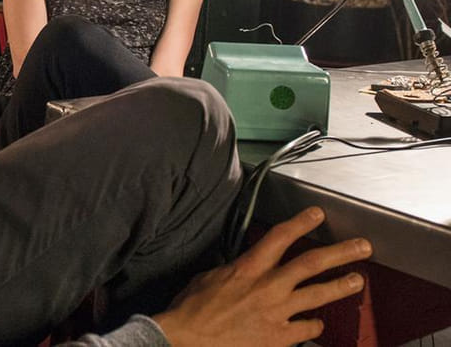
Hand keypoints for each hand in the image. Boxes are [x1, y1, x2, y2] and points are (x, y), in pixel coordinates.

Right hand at [153, 207, 371, 346]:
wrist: (188, 337)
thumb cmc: (192, 308)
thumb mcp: (210, 277)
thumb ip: (234, 270)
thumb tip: (243, 268)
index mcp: (248, 268)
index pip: (280, 237)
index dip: (301, 223)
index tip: (317, 215)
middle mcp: (268, 286)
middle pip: (312, 263)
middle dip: (341, 252)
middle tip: (361, 246)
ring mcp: (276, 312)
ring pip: (318, 294)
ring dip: (342, 286)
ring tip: (357, 281)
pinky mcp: (278, 336)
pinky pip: (307, 328)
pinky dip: (314, 325)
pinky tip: (318, 323)